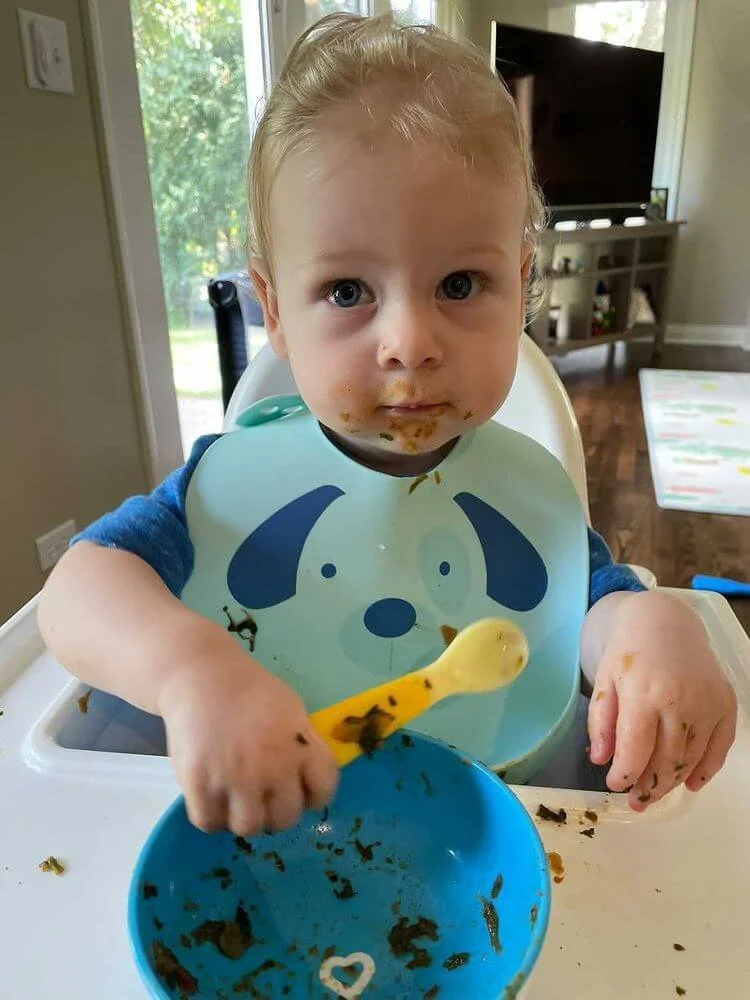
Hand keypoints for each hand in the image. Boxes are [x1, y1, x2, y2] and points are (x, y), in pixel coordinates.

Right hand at [157, 627, 338, 835]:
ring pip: (248, 828)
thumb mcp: (291, 710)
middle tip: (261, 796)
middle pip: (285, 818)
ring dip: (242, 818)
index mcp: (300, 745)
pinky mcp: (199, 783)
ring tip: (234, 799)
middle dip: (275, 811)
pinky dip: (210, 816)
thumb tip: (305, 779)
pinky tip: (210, 797)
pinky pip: (209, 823)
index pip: (324, 790)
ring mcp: (235, 777)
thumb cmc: (249, 690)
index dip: (312, 795)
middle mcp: (273, 766)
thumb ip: (301, 745)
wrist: (201, 675)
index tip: (298, 790)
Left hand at [586, 591, 736, 810]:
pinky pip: (720, 748)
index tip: (614, 785)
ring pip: (692, 759)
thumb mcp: (604, 681)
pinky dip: (706, 770)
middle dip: (649, 787)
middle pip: (667, 761)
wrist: (664, 621)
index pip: (636, 749)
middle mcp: (680, 700)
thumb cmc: (628, 652)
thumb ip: (600, 721)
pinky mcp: (726, 704)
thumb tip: (600, 760)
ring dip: (673, 783)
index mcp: (644, 693)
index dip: (625, 775)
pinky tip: (690, 783)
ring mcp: (708, 703)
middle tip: (636, 802)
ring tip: (655, 793)